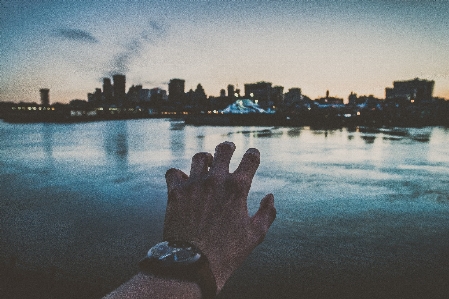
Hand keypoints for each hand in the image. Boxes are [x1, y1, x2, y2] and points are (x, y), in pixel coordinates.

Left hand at [163, 141, 275, 291]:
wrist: (193, 264)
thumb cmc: (228, 252)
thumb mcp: (255, 235)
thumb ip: (267, 213)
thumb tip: (270, 196)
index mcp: (237, 188)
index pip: (250, 158)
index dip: (253, 154)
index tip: (252, 154)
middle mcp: (215, 180)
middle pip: (223, 149)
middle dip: (228, 147)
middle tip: (229, 148)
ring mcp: (194, 184)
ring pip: (199, 157)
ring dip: (205, 160)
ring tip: (206, 164)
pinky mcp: (175, 193)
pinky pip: (173, 172)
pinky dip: (178, 175)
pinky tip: (183, 181)